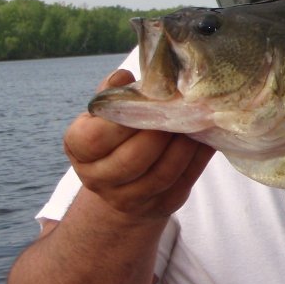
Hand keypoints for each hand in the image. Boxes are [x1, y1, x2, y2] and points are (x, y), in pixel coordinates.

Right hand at [63, 69, 213, 219]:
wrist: (123, 182)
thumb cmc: (116, 134)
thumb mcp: (106, 114)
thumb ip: (114, 94)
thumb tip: (123, 77)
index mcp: (79, 150)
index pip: (94, 138)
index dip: (123, 119)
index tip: (147, 99)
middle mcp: (97, 178)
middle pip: (133, 159)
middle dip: (160, 133)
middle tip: (180, 109)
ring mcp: (128, 198)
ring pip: (162, 173)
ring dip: (184, 146)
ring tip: (197, 121)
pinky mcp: (159, 206)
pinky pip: (183, 182)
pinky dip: (198, 158)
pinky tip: (206, 138)